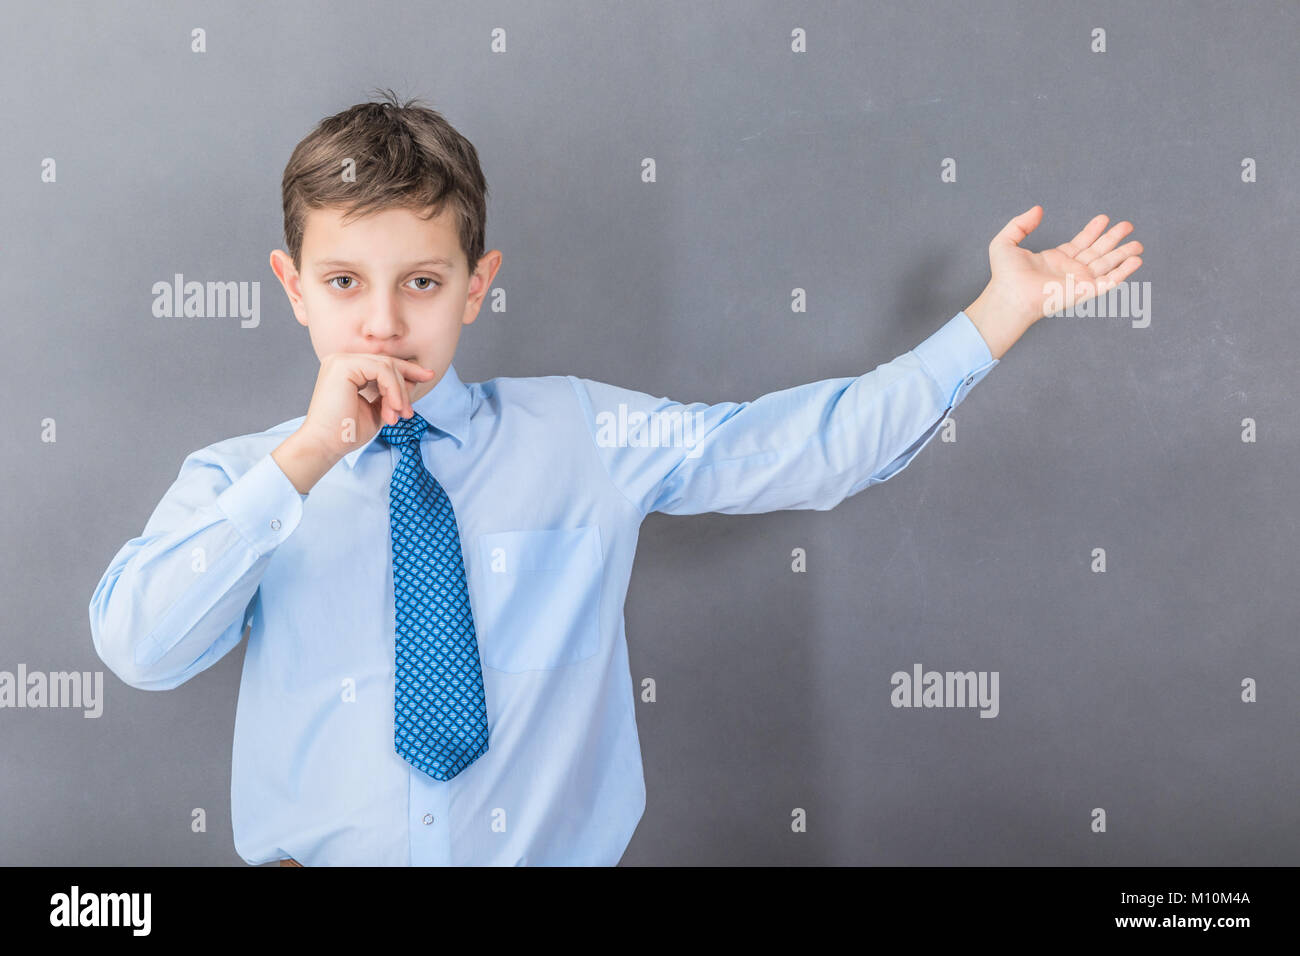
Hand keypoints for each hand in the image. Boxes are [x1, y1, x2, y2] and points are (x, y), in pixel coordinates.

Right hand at [295, 353, 436, 461]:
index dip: (408, 370)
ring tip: (399, 415)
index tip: (429, 376)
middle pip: (387, 363)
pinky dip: (393, 389)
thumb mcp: (378, 409)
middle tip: (409, 412)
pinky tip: (394, 407)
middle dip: (406, 385)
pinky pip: (381, 370)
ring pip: (387, 366)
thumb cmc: (348, 432)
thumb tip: (413, 380)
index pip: (383, 364)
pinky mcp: (343, 365)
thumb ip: (392, 394)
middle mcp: (341, 361)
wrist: (326, 445)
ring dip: (399, 393)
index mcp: (347, 370)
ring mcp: (341, 360)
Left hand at [965, 206, 1144, 358]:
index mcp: (1055, 259)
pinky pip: (1109, 281)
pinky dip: (1124, 272)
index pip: (1080, 242)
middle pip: (1098, 252)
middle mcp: (1069, 270)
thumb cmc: (1005, 275)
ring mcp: (1078, 281)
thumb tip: (1037, 209)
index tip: (1104, 218)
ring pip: (1107, 265)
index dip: (1093, 230)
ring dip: (1124, 254)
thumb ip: (1020, 223)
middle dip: (1114, 238)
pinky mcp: (1085, 291)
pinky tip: (1136, 261)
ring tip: (1138, 243)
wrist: (1010, 294)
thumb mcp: (1006, 242)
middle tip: (1128, 224)